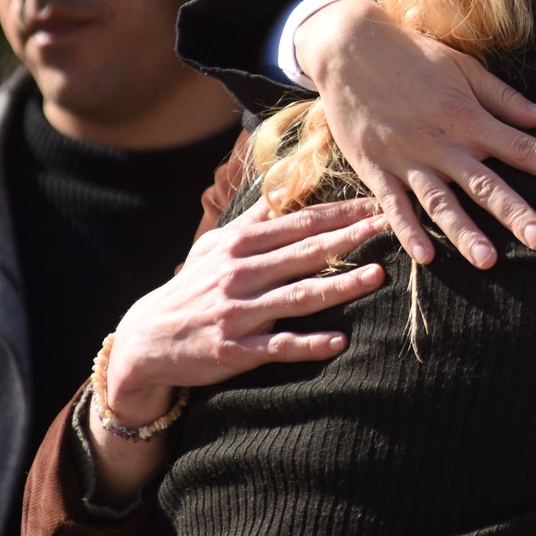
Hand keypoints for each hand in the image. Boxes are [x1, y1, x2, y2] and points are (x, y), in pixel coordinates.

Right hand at [88, 196, 387, 504]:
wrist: (145, 341)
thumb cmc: (191, 287)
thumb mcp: (214, 246)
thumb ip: (253, 218)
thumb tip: (284, 186)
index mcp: (240, 245)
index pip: (300, 223)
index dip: (341, 213)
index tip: (377, 204)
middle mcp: (241, 274)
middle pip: (305, 253)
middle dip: (350, 238)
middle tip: (390, 227)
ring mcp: (238, 313)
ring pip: (297, 296)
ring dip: (339, 287)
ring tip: (377, 276)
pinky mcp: (235, 349)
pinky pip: (277, 347)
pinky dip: (308, 344)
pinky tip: (339, 341)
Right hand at [295, 0, 535, 267]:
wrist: (348, 46)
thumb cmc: (413, 55)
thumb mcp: (464, 68)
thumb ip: (505, 98)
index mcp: (468, 116)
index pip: (521, 146)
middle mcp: (442, 141)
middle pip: (486, 183)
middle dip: (515, 212)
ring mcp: (408, 158)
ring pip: (441, 201)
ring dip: (465, 232)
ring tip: (489, 261)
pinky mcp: (376, 168)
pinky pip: (394, 205)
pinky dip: (408, 231)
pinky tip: (426, 257)